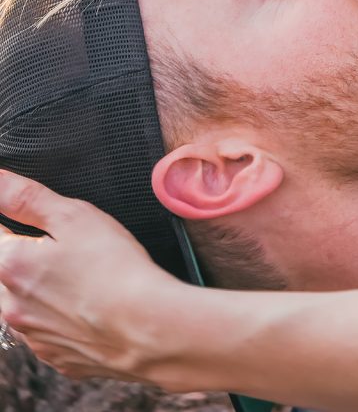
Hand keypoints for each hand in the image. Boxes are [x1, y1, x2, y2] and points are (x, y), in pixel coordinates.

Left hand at [0, 171, 185, 382]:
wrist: (145, 328)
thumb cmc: (114, 268)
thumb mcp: (73, 216)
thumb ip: (27, 198)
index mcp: (10, 266)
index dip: (13, 222)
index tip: (36, 222)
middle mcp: (11, 307)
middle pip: (7, 271)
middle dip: (27, 256)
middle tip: (66, 247)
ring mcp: (33, 337)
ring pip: (25, 304)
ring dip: (41, 288)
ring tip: (80, 277)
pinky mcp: (56, 357)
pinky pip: (47, 331)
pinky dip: (61, 317)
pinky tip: (88, 305)